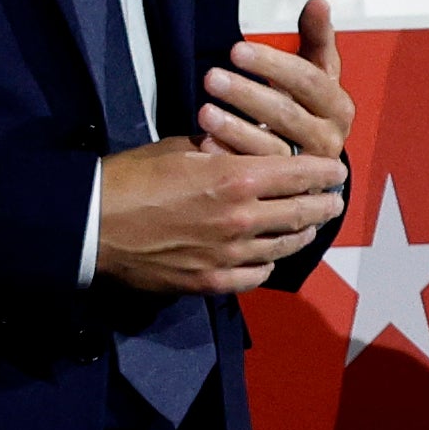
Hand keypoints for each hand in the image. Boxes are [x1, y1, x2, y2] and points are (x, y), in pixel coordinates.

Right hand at [95, 134, 344, 294]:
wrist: (90, 224)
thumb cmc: (133, 177)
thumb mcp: (183, 148)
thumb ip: (223, 151)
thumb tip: (244, 149)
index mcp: (238, 177)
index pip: (303, 173)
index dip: (326, 172)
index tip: (338, 170)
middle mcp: (242, 218)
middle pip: (303, 212)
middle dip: (325, 204)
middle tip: (334, 200)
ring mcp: (228, 255)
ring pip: (285, 246)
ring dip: (302, 234)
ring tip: (309, 226)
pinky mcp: (210, 282)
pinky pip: (256, 274)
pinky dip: (268, 263)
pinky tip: (269, 255)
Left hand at [196, 0, 355, 167]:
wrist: (319, 163)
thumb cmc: (311, 108)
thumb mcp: (319, 73)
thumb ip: (317, 37)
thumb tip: (318, 1)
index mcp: (338, 107)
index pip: (309, 81)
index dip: (273, 64)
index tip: (236, 50)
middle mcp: (329, 140)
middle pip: (287, 114)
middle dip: (247, 94)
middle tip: (211, 76)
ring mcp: (306, 168)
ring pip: (271, 149)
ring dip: (236, 130)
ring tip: (204, 112)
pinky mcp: (285, 191)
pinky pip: (255, 177)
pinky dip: (229, 158)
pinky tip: (205, 143)